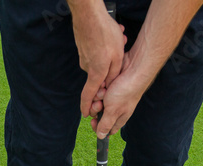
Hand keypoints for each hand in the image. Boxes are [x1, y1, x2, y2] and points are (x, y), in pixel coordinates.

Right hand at [71, 5, 126, 119]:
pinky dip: (106, 49)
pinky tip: (112, 39)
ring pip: (100, 63)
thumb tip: (109, 85)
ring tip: (119, 44)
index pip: (89, 96)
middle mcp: (87, 67)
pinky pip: (97, 53)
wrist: (89, 14)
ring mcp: (84, 57)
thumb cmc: (105, 34)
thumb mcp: (117, 57)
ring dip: (110, 58)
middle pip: (99, 77)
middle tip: (120, 60)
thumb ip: (113, 74)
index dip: (87, 107)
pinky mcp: (83, 48)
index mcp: (96, 73)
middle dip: (110, 72)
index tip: (86, 114)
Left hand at [88, 50, 153, 137]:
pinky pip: (98, 90)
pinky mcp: (108, 87)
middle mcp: (115, 108)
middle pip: (98, 114)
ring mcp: (111, 97)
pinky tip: (104, 84)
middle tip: (101, 103)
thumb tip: (101, 137)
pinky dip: (99, 88)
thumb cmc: (126, 91)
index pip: (106, 129)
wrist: (133, 69)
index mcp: (119, 118)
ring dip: (97, 97)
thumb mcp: (113, 111)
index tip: (93, 121)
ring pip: (96, 101)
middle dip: (96, 108)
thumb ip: (106, 124)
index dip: (98, 127)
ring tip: (104, 91)